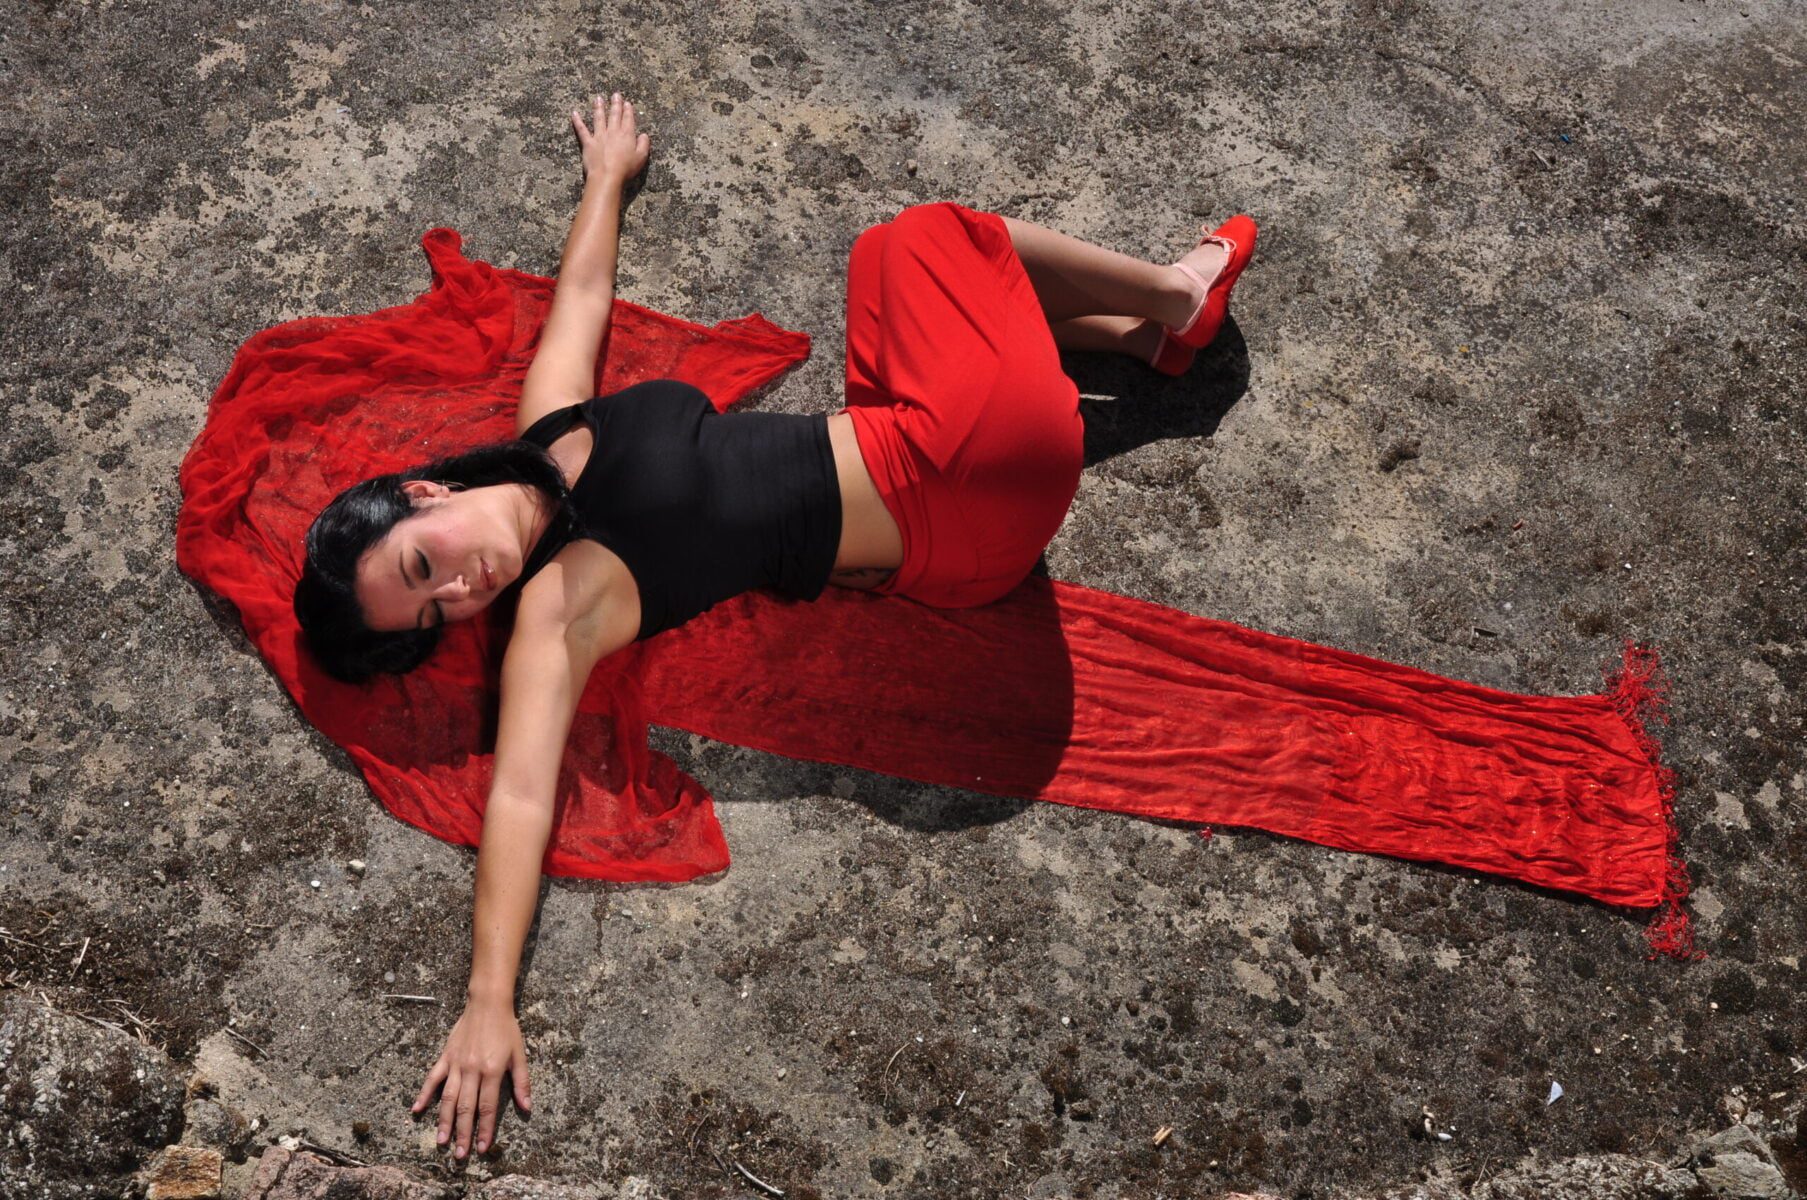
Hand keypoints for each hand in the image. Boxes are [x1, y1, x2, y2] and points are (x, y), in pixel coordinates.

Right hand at [411, 998, 530, 1158]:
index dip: (485, 1129)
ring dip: (445, 1121)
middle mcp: (472, 1070)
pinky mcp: (445, 1057)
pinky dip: (425, 1094)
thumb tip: (527, 1107)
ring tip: (441, 1141)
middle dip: (463, 1133)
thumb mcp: (520, 1055)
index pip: (487, 1107)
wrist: (488, 1004)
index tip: (482, 1147)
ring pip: (449, 1098)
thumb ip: (522, 1082)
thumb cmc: (506, 1030)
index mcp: (492, 1071)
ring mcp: (456, 1064)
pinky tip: (417, 1110)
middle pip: (466, 1108)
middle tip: (460, 1155)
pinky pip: (433, 1078)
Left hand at [571, 92, 649, 184]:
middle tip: (615, 95)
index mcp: (627, 135)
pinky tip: (574, 113)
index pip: (628, 119)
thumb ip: (644, 144)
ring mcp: (599, 136)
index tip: (627, 103)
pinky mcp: (588, 143)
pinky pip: (581, 130)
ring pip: (599, 118)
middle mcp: (613, 132)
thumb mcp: (641, 158)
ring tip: (598, 99)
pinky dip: (577, 121)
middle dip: (615, 104)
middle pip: (614, 115)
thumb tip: (644, 135)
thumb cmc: (626, 169)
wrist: (607, 176)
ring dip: (599, 108)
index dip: (628, 110)